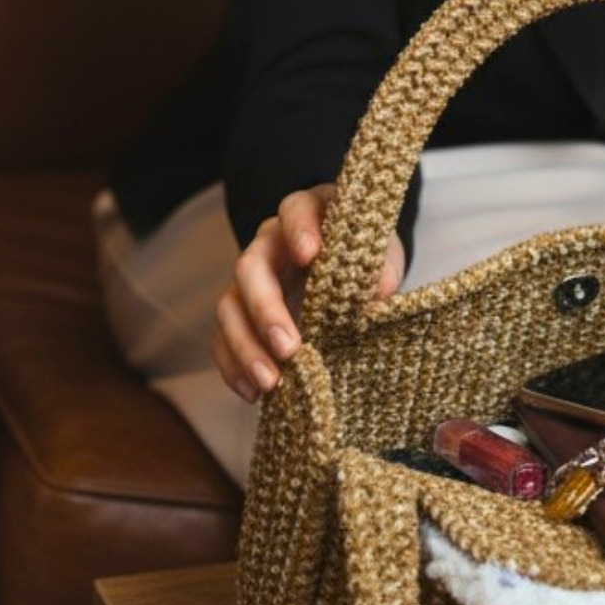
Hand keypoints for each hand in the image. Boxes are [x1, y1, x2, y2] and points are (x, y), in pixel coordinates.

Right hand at [212, 183, 405, 398]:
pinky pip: (222, 337)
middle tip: (290, 347)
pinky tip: (253, 393)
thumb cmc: (364, 254)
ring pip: (230, 306)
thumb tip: (379, 293)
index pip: (295, 210)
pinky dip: (233, 366)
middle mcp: (269, 243)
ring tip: (271, 382)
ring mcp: (250, 279)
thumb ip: (381, 268)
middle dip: (266, 309)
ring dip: (246, 346)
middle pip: (250, 267)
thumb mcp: (381, 254)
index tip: (309, 255)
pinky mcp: (242, 312)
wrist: (348, 267)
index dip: (298, 230)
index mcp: (305, 215)